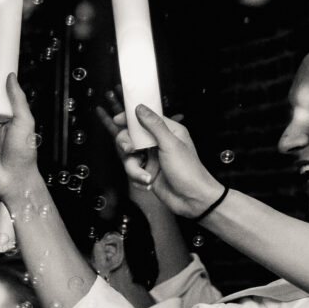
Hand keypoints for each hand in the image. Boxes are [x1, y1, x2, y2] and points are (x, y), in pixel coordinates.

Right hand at [120, 106, 228, 221]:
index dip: (130, 118)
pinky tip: (149, 183)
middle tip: (130, 151)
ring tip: (146, 177)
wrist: (191, 199)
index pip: (145, 118)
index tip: (117, 120)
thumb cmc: (188, 171)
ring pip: (129, 157)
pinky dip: (138, 178)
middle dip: (127, 146)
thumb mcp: (171, 144)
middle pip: (131, 137)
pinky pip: (132, 171)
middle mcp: (158, 143)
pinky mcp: (147, 172)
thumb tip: (140, 108)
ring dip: (134, 169)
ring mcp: (152, 158)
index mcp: (169, 131)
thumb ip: (154, 125)